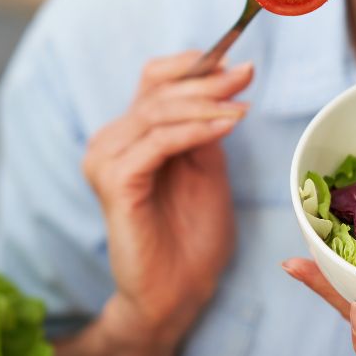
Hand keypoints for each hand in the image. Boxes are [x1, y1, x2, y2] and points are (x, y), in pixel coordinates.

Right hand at [83, 51, 253, 345]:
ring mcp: (107, 161)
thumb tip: (225, 83)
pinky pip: (158, 143)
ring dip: (206, 104)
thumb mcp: (207, 168)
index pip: (155, 80)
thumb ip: (205, 127)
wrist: (179, 292)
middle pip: (158, 91)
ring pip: (158, 113)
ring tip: (243, 107)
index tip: (239, 63)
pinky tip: (227, 126)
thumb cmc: (193, 235)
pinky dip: (195, 131)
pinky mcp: (116, 183)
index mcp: (131, 135)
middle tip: (247, 75)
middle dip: (208, 81)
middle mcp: (110, 142)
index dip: (195, 66)